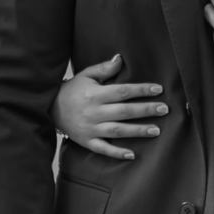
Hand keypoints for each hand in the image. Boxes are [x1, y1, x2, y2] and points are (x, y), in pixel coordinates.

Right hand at [51, 55, 168, 160]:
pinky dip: (116, 153)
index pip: (122, 92)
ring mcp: (90, 128)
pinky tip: (132, 155)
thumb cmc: (72, 90)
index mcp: (95, 95)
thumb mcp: (86, 75)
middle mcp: (93, 112)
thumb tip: (121, 58)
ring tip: (156, 130)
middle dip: (145, 110)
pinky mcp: (86, 141)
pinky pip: (102, 149)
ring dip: (137, 131)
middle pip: (124, 112)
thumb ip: (104, 69)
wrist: (48, 108)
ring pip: (117, 131)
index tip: (159, 89)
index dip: (141, 90)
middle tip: (165, 109)